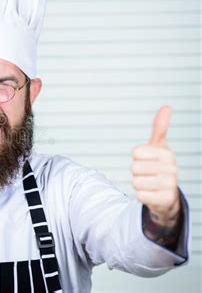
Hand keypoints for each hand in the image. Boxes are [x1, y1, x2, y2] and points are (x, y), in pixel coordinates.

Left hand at [131, 105, 179, 225]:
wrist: (167, 194)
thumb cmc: (159, 166)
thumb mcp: (158, 146)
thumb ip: (159, 128)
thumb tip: (166, 107)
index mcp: (167, 153)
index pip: (136, 152)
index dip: (137, 157)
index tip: (147, 160)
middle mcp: (172, 169)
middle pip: (134, 167)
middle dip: (137, 172)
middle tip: (148, 174)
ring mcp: (170, 185)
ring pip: (136, 181)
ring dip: (139, 184)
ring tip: (150, 184)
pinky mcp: (164, 200)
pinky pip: (139, 195)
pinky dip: (141, 195)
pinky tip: (151, 194)